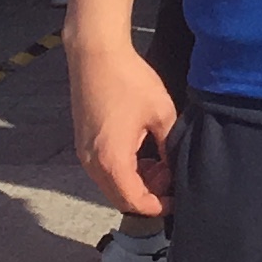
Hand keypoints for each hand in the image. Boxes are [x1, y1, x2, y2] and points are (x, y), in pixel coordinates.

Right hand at [70, 25, 178, 217]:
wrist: (95, 55)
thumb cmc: (129, 80)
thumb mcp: (161, 114)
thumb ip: (170, 145)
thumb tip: (176, 166)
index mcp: (112, 160)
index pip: (135, 202)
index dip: (158, 206)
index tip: (177, 199)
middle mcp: (92, 163)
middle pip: (121, 197)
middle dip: (149, 194)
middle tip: (171, 175)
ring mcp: (84, 154)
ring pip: (112, 184)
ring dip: (137, 181)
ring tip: (162, 161)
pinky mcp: (84, 143)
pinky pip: (105, 169)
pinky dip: (125, 169)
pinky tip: (145, 152)